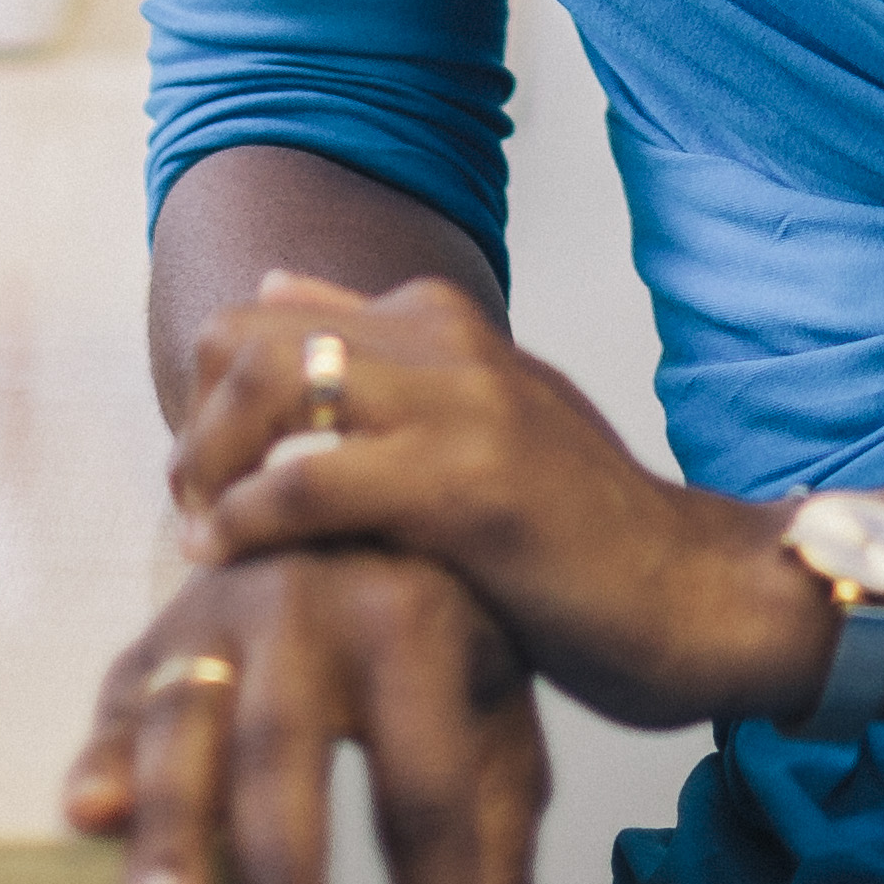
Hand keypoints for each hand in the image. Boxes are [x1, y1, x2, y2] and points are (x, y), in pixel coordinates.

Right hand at [63, 548, 542, 883]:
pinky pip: (122, 698)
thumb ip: (494, 827)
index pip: (427, 790)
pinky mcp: (160, 626)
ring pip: (185, 725)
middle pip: (289, 755)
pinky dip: (100, 761)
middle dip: (287, 878)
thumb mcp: (492, 696)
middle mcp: (307, 605)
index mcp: (411, 620)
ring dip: (171, 830)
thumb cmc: (440, 613)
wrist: (355, 476)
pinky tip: (86, 819)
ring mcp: (219, 610)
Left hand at [174, 269, 826, 732]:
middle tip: (189, 502)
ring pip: (275, 387)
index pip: (270, 312)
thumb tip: (272, 288)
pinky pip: (314, 480)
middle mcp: (451, 341)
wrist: (695, 596)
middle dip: (199, 421)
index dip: (213, 389)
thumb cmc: (579, 531)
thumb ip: (385, 360)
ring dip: (209, 466)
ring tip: (198, 531)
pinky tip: (230, 559)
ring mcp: (464, 406)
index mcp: (447, 320)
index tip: (206, 468)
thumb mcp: (481, 421)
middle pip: (255, 338)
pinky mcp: (470, 486)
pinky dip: (249, 519)